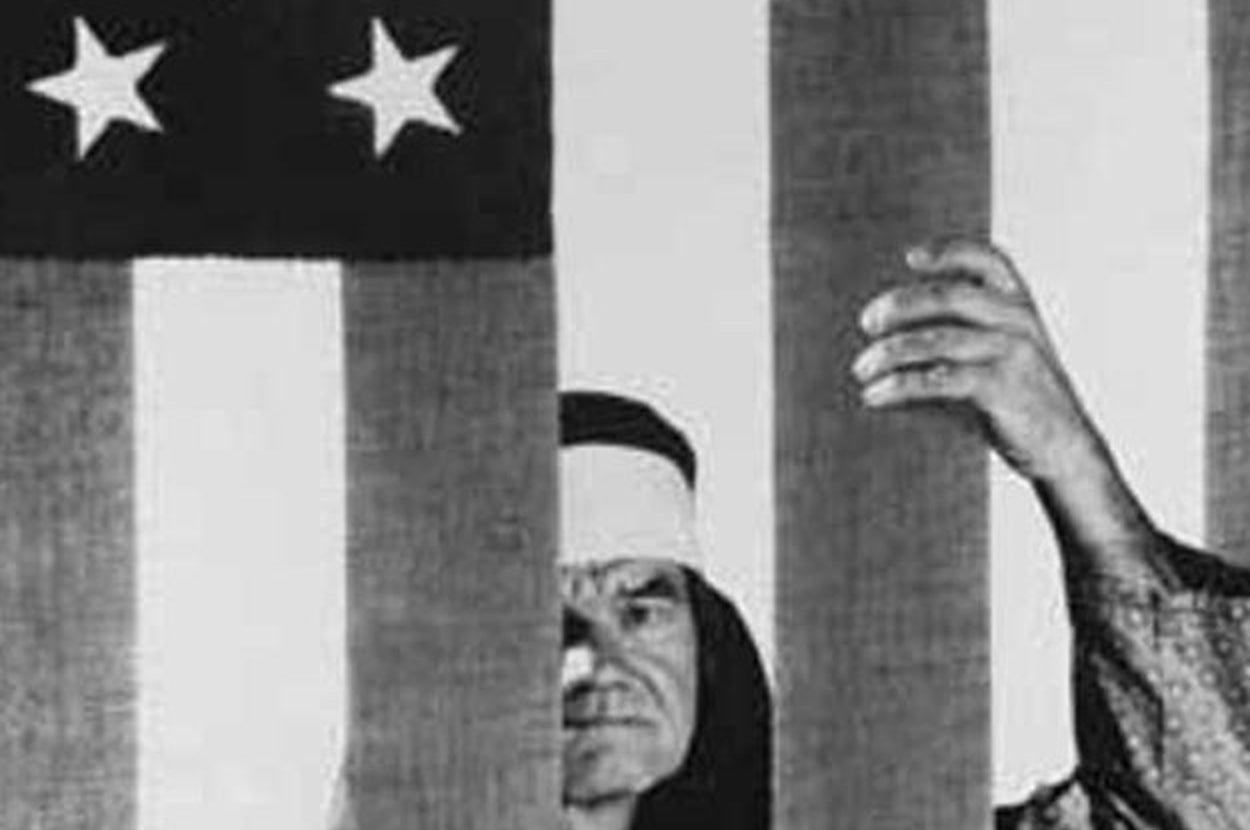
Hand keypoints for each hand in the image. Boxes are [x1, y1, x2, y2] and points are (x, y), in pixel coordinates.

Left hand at [852, 237, 1102, 485]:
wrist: (1063, 447)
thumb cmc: (1016, 398)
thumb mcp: (998, 354)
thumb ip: (958, 333)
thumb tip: (886, 334)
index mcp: (1018, 304)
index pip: (988, 260)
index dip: (949, 251)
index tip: (910, 257)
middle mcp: (1018, 320)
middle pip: (950, 295)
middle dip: (901, 304)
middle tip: (867, 323)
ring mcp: (1013, 353)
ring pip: (938, 340)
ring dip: (891, 352)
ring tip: (861, 369)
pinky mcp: (1003, 388)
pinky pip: (941, 379)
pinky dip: (901, 385)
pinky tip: (876, 395)